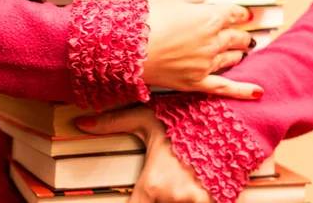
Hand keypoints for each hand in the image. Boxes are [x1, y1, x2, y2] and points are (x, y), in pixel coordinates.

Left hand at [76, 106, 212, 202]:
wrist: (230, 119)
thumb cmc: (186, 118)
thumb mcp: (146, 118)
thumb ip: (113, 123)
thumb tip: (81, 123)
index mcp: (153, 183)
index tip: (135, 198)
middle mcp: (174, 198)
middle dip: (156, 196)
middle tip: (164, 178)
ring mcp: (198, 202)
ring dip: (176, 196)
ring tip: (179, 177)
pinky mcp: (218, 200)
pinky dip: (195, 197)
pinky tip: (194, 184)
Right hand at [144, 0, 262, 99]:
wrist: (128, 48)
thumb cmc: (145, 21)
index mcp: (209, 17)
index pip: (233, 13)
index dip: (240, 13)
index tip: (243, 14)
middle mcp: (213, 40)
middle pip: (236, 36)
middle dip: (242, 34)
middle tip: (245, 35)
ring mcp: (206, 63)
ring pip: (231, 57)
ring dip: (238, 53)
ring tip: (241, 52)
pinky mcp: (196, 81)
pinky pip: (225, 88)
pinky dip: (243, 90)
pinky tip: (258, 92)